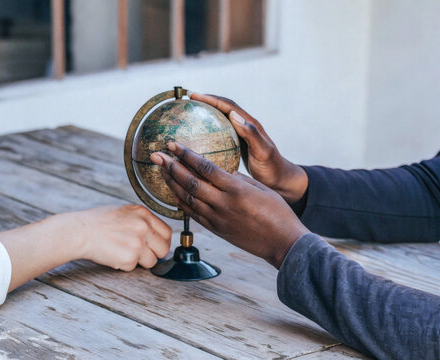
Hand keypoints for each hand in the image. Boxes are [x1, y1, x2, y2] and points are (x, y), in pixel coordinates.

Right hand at [74, 205, 171, 270]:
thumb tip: (157, 234)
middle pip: (164, 249)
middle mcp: (143, 227)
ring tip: (124, 252)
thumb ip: (142, 220)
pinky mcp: (129, 258)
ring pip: (152, 261)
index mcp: (143, 214)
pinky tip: (114, 254)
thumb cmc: (98, 221)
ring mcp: (137, 243)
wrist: (80, 231)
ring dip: (140, 261)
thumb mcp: (125, 211)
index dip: (162, 242)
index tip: (156, 246)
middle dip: (155, 253)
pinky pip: (134, 267)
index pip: (167, 232)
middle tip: (142, 253)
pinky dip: (125, 265)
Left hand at [150, 142, 308, 268]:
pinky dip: (180, 202)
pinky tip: (172, 193)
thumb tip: (221, 171)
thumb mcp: (259, 189)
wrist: (282, 243)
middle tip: (156, 155)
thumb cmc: (277, 213)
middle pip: (190, 182)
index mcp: (236, 189)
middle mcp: (223, 203)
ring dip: (171, 183)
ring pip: (187, 199)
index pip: (204, 167)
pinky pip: (193, 214)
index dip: (186, 155)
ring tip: (160, 170)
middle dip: (170, 167)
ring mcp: (218, 218)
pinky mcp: (216, 230)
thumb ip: (238, 179)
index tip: (173, 144)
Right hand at [189, 93, 307, 203]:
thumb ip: (251, 134)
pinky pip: (218, 135)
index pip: (228, 105)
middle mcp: (244, 128)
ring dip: (205, 115)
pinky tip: (195, 140)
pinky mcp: (236, 146)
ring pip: (219, 121)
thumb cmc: (273, 169)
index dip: (211, 99)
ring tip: (187, 115)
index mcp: (250, 125)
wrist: (281, 183)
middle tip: (186, 101)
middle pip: (222, 109)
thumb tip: (234, 115)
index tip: (193, 96)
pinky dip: (206, 132)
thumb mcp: (263, 152)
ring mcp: (240, 137)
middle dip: (205, 102)